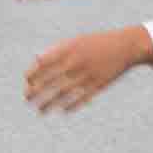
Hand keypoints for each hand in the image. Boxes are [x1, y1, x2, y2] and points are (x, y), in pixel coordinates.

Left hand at [24, 26, 152, 113]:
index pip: (43, 64)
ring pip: (63, 93)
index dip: (32, 74)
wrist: (126, 45)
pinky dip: (70, 106)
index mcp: (69, 50)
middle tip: (27, 99)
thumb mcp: (76, 41)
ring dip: (49, 104)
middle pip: (50, 81)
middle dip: (35, 92)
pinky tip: (62, 111)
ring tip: (40, 111)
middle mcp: (76, 63)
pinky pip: (80, 99)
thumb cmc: (97, 43)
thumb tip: (36, 60)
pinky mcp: (98, 85)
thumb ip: (56, 50)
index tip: (27, 82)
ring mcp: (87, 75)